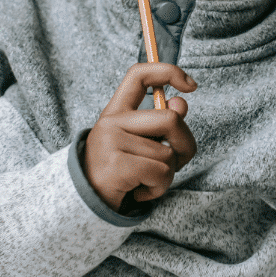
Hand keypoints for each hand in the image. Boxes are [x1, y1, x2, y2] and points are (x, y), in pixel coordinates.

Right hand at [83, 61, 196, 210]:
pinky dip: (159, 188)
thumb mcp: (139, 145)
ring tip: (146, 182)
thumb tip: (181, 103)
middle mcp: (111, 122)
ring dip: (167, 176)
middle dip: (186, 146)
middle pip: (170, 120)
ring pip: (168, 155)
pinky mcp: (116, 165)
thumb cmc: (118, 173)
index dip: (168, 72)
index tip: (191, 85)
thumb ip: (161, 124)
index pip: (139, 75)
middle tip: (176, 163)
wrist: (84, 205)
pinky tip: (140, 191)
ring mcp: (111, 142)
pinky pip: (160, 173)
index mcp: (116, 112)